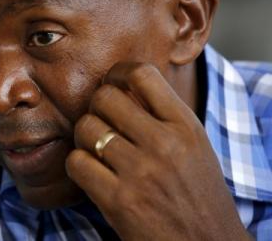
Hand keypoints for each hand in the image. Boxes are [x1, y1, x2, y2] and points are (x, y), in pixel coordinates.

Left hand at [65, 62, 250, 240]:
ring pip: (86, 127)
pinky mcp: (118, 201)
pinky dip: (77, 164)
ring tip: (95, 148)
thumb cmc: (197, 194)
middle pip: (105, 97)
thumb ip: (163, 115)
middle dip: (95, 106)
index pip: (142, 74)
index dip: (117, 72)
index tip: (111, 82)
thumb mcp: (194, 146)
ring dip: (84, 137)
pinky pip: (77, 162)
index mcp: (186, 127)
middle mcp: (164, 144)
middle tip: (101, 121)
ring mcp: (140, 172)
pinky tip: (90, 172)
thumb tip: (122, 86)